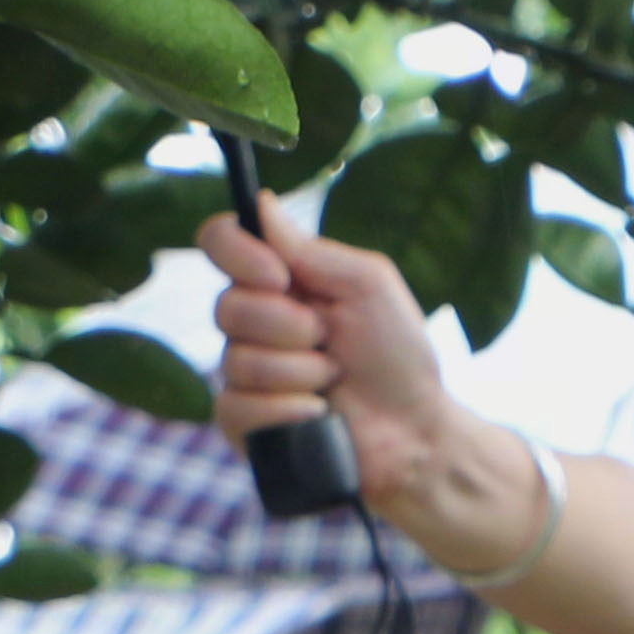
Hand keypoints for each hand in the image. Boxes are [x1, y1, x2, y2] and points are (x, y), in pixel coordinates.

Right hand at [199, 212, 482, 530]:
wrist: (413, 429)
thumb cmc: (396, 355)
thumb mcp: (369, 286)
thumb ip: (313, 250)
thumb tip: (261, 204)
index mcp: (278, 280)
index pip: (220, 242)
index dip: (236, 252)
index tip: (279, 275)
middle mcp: (252, 322)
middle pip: (226, 306)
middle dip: (288, 325)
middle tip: (330, 340)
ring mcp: (244, 375)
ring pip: (237, 361)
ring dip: (299, 371)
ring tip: (333, 380)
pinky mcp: (245, 423)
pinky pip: (236, 408)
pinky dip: (287, 410)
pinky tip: (318, 413)